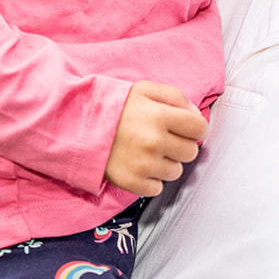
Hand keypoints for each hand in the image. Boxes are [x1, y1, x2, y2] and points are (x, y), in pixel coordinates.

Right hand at [104, 81, 206, 196]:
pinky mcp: (131, 182)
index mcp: (159, 116)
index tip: (188, 129)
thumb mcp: (144, 89)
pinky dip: (151, 179)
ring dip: (166, 163)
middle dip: (181, 145)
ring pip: (175, 172)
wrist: (78, 126)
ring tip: (147, 151)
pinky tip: (139, 165)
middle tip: (163, 139)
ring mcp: (143, 165)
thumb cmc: (114, 107)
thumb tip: (196, 115)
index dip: (196, 128)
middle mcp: (154, 142)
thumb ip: (175, 97)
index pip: (199, 128)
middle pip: (191, 152)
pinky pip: (157, 188)